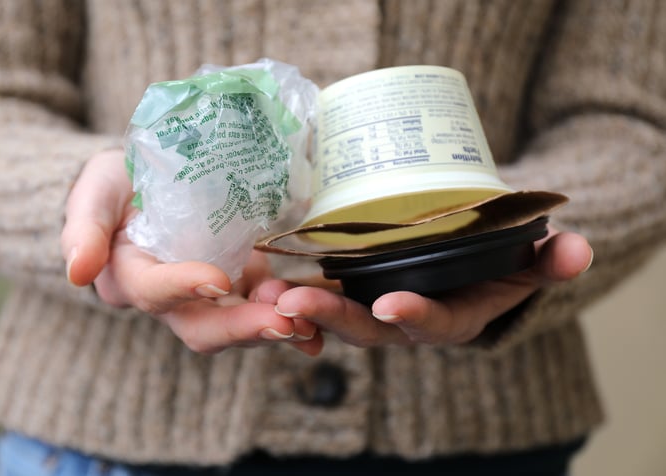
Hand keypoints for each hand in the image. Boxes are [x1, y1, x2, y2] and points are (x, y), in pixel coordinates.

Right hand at [61, 148, 321, 354]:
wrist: (154, 182)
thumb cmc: (120, 182)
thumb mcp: (96, 189)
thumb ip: (85, 225)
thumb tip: (78, 271)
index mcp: (132, 276)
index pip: (153, 291)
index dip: (182, 288)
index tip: (217, 279)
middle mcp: (173, 298)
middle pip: (202, 326)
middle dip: (242, 328)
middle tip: (284, 323)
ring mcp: (211, 295)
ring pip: (239, 323)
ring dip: (275, 325)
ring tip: (310, 320)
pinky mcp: (241, 284)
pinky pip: (264, 308)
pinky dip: (292, 317)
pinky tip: (320, 322)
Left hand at [255, 228, 592, 346]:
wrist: (465, 261)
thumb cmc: (498, 263)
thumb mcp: (529, 262)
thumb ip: (550, 260)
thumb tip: (577, 249)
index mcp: (447, 319)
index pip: (430, 326)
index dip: (414, 317)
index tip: (391, 306)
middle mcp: (402, 319)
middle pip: (364, 326)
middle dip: (332, 316)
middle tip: (294, 303)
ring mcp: (372, 303)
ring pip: (333, 310)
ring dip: (300, 304)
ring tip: (268, 292)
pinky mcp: (349, 283)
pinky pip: (318, 288)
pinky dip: (292, 283)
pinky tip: (262, 268)